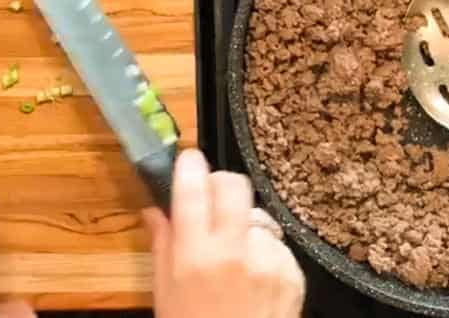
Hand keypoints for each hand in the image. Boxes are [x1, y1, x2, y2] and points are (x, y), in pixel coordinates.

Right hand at [142, 149, 304, 317]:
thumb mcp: (164, 290)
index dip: (189, 165)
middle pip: (234, 186)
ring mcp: (268, 262)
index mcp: (194, 255)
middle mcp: (233, 252)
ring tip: (235, 254)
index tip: (188, 157)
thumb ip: (163, 243)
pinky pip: (277, 245)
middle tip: (213, 197)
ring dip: (244, 225)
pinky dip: (265, 253)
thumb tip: (155, 208)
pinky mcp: (293, 274)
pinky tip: (254, 276)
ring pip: (257, 217)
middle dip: (222, 184)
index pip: (192, 189)